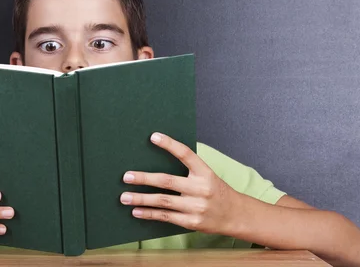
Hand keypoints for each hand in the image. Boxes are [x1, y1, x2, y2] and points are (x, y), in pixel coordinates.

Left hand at [120, 132, 238, 234]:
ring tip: (124, 197)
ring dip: (141, 199)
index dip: (169, 144)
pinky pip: (166, 216)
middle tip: (126, 176)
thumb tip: (157, 161)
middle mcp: (201, 188)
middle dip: (144, 178)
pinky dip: (149, 213)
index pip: (186, 154)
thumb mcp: (207, 175)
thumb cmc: (215, 191)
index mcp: (205, 172)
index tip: (153, 136)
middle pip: (167, 181)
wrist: (236, 215)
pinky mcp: (191, 222)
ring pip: (163, 201)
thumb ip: (188, 169)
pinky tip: (136, 211)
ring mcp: (196, 207)